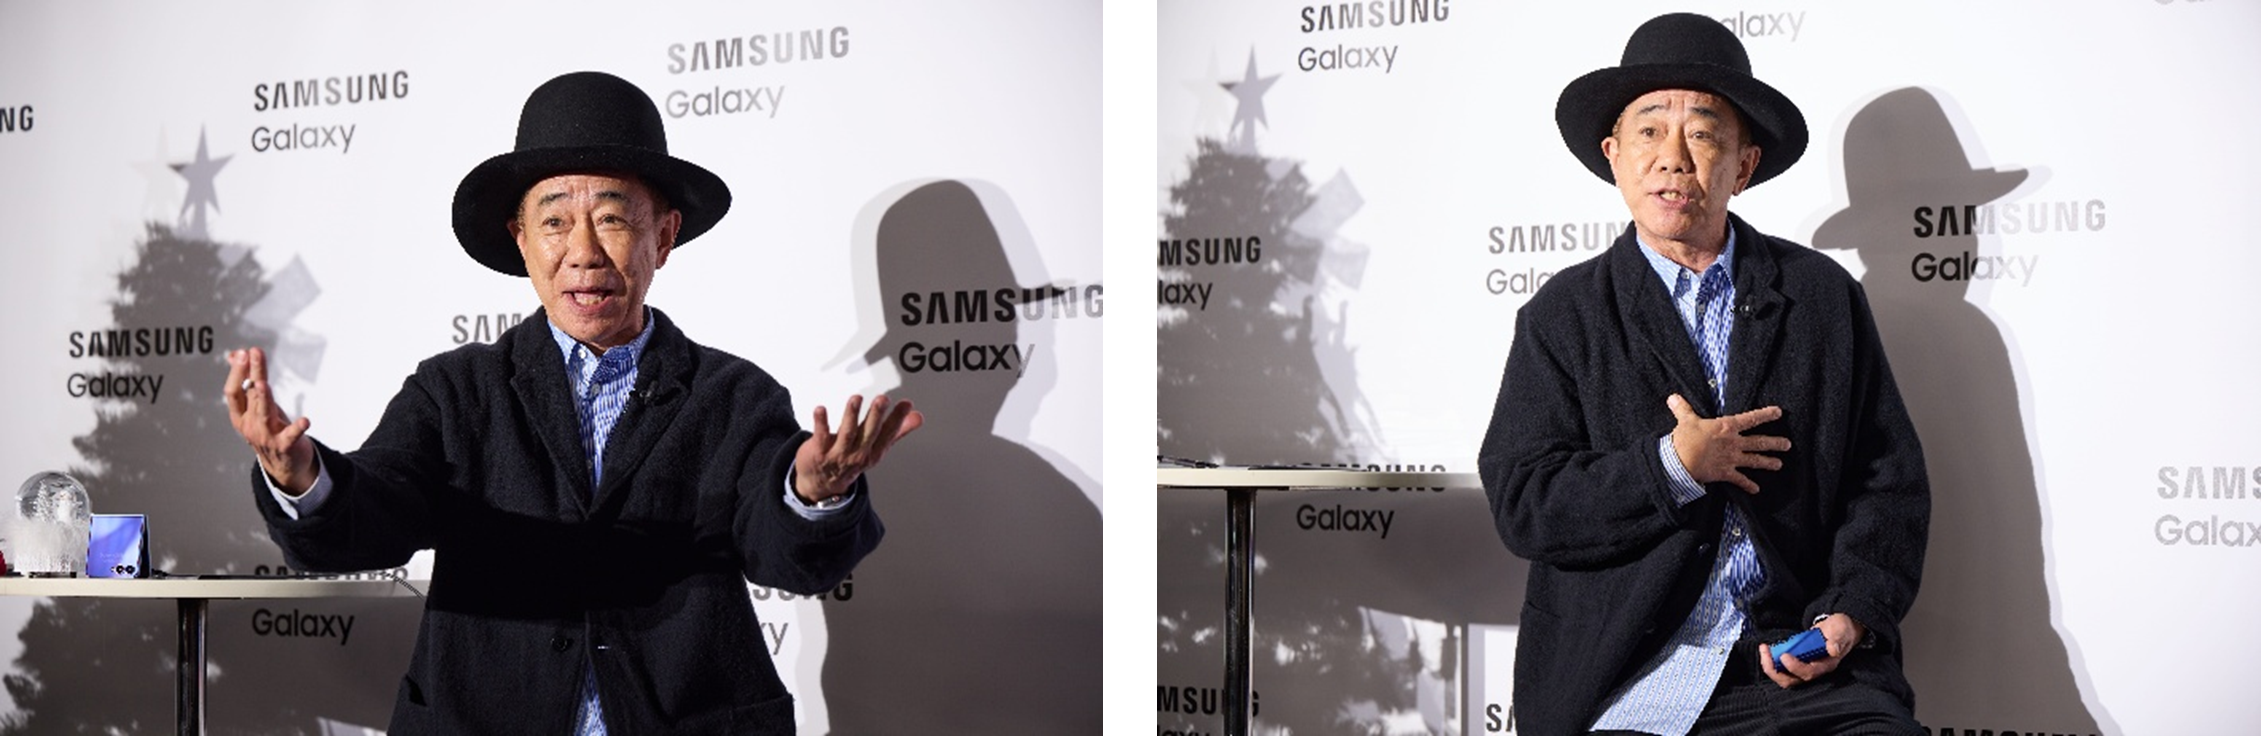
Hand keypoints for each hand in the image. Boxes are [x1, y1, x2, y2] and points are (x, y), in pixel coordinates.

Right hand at [223, 347, 315, 493]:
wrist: (283, 465)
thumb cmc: (270, 430)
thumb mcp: (256, 406)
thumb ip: (247, 380)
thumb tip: (235, 354)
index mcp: (240, 415)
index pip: (234, 391)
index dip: (237, 372)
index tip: (243, 353)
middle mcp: (250, 425)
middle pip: (250, 395)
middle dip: (252, 373)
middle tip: (253, 353)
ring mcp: (266, 436)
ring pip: (263, 413)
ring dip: (263, 398)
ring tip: (263, 384)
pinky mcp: (285, 445)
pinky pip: (291, 435)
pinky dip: (298, 428)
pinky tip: (306, 421)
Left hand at [793, 394, 923, 503]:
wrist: (822, 484)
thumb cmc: (850, 460)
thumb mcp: (877, 448)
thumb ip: (898, 430)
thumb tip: (917, 417)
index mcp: (873, 452)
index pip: (888, 433)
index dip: (897, 419)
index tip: (906, 404)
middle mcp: (857, 453)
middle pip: (868, 433)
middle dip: (876, 415)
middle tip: (883, 399)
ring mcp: (838, 454)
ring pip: (846, 433)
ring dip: (851, 415)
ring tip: (856, 399)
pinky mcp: (818, 451)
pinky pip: (820, 436)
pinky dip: (821, 423)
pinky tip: (821, 409)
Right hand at [1667, 394, 1788, 494]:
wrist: (1680, 461)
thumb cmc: (1684, 439)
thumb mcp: (1685, 420)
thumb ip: (1682, 409)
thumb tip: (1673, 397)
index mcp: (1727, 427)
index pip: (1751, 419)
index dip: (1766, 415)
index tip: (1779, 412)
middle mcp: (1734, 443)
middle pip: (1759, 442)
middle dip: (1775, 443)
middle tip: (1787, 444)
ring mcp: (1732, 459)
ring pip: (1755, 460)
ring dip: (1768, 462)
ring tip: (1779, 465)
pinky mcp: (1726, 473)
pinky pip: (1740, 480)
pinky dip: (1748, 485)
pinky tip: (1756, 490)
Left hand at [1759, 613, 1865, 687]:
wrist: (1839, 628)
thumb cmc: (1841, 629)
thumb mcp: (1842, 630)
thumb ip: (1838, 638)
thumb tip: (1833, 648)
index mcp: (1826, 665)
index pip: (1808, 673)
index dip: (1794, 667)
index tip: (1784, 655)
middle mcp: (1814, 669)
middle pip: (1791, 680)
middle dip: (1775, 670)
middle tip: (1765, 653)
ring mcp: (1804, 666)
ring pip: (1784, 676)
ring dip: (1770, 666)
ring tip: (1764, 649)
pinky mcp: (1796, 661)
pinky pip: (1781, 668)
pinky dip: (1771, 660)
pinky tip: (1767, 649)